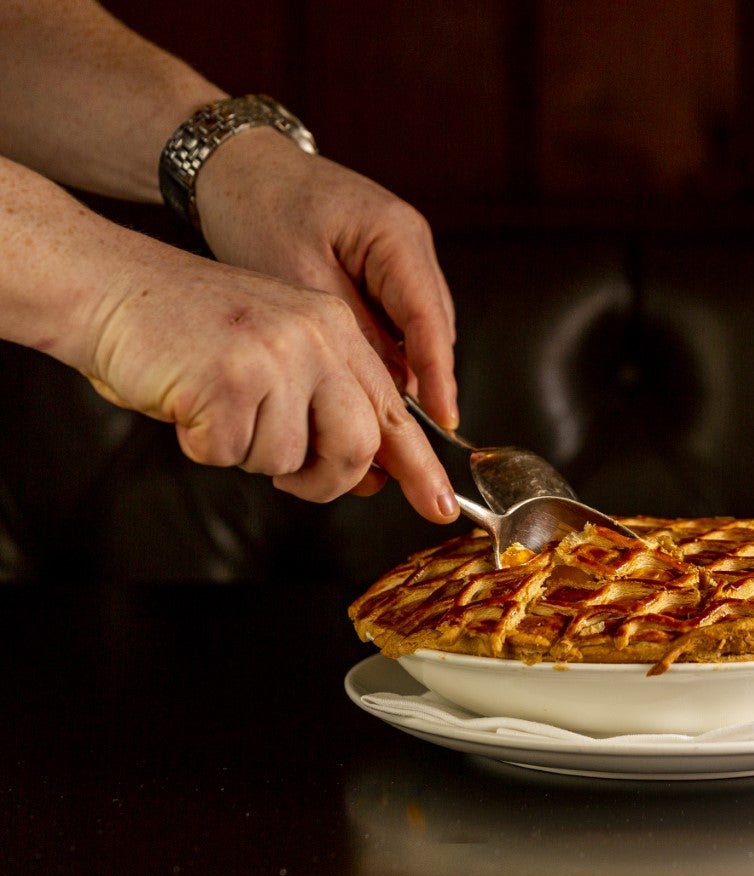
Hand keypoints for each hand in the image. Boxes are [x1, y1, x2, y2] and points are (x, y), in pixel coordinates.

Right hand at [83, 237, 458, 522]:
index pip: (393, 410)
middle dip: (323, 479)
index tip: (443, 508)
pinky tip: (187, 399)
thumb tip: (368, 472)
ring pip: (286, 459)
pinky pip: (230, 454)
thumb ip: (325, 398)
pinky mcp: (229, 378)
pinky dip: (202, 443)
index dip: (419, 466)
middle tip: (290, 476)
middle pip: (356, 447)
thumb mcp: (276, 348)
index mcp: (335, 328)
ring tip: (215, 403)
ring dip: (245, 451)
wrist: (108, 286)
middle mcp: (317, 337)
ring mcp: (275, 355)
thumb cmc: (186, 329)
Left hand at [192, 127, 458, 428]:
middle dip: (425, 382)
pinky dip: (386, 350)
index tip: (443, 422)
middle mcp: (410, 242)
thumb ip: (347, 333)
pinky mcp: (380, 262)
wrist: (234, 163)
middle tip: (409, 435)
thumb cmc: (258, 207)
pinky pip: (395, 316)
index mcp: (397, 236)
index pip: (430, 320)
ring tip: (384, 419)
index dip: (438, 376)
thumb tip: (384, 390)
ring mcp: (400, 251)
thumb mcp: (297, 279)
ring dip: (404, 369)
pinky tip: (365, 382)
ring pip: (417, 327)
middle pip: (433, 327)